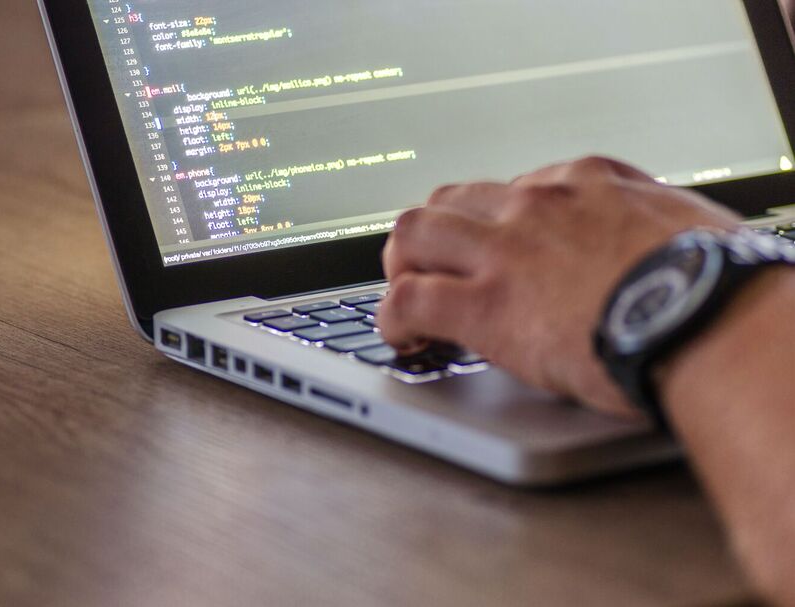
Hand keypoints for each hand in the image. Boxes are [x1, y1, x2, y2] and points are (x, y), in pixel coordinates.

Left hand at [378, 157, 739, 416]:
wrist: (710, 319)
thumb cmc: (715, 281)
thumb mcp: (686, 223)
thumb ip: (649, 222)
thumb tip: (651, 238)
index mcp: (584, 183)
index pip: (511, 190)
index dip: (492, 227)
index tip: (493, 253)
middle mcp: (535, 206)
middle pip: (450, 200)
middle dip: (433, 236)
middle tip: (432, 269)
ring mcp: (504, 252)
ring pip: (414, 234)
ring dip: (402, 267)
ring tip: (407, 298)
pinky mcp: (485, 306)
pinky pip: (408, 301)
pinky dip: (393, 319)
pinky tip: (404, 340)